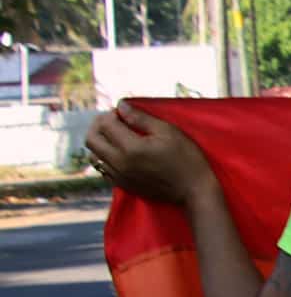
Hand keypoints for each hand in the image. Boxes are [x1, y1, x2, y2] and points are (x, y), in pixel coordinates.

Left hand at [85, 102, 216, 206]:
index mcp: (131, 148)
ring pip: (93, 155)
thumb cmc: (186, 158)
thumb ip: (141, 118)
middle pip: (91, 139)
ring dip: (100, 142)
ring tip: (115, 136)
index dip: (112, 113)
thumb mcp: (168, 132)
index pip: (105, 124)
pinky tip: (120, 153)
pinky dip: (105, 157)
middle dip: (99, 125)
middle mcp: (119, 163)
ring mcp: (119, 176)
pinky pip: (102, 169)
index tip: (125, 113)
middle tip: (114, 121)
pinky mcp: (122, 185)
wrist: (194, 190)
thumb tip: (121, 105)